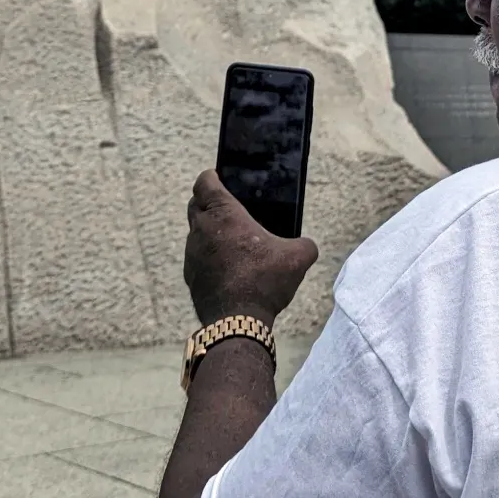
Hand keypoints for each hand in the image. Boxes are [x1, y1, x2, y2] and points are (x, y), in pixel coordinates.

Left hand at [183, 170, 318, 325]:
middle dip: (206, 201)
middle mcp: (202, 229)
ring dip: (207, 231)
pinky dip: (207, 255)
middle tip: (223, 205)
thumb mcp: (297, 258)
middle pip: (195, 204)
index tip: (217, 177)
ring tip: (228, 238)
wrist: (237, 320)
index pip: (204, 183)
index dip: (210, 177)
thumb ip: (305, 246)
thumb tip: (307, 247)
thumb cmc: (264, 281)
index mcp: (223, 214)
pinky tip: (226, 266)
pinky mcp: (191, 276)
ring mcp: (193, 254)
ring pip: (195, 232)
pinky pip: (197, 257)